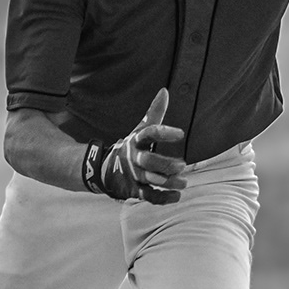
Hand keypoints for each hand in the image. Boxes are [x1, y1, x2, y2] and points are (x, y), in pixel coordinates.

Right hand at [86, 89, 186, 203]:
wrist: (105, 169)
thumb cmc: (131, 147)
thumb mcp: (140, 130)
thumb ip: (154, 113)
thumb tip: (164, 91)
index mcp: (136, 140)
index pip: (149, 133)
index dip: (164, 133)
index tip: (180, 134)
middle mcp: (134, 158)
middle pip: (149, 160)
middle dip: (165, 164)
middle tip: (182, 165)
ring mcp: (134, 175)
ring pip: (151, 180)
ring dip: (168, 182)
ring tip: (184, 183)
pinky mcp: (135, 190)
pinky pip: (149, 196)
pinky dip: (163, 198)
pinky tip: (177, 196)